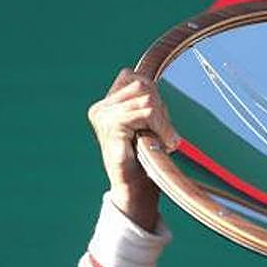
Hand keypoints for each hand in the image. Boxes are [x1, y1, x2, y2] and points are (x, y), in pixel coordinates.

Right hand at [87, 68, 180, 230]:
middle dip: (160, 107)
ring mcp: (103, 117)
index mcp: (105, 104)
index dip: (153, 95)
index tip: (159, 122)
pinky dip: (161, 126)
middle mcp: (100, 108)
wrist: (135, 189)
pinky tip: (164, 142)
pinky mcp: (112, 128)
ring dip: (163, 120)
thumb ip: (147, 103)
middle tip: (165, 133)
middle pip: (142, 84)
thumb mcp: (147, 124)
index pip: (134, 78)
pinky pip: (146, 112)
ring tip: (165, 140)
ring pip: (147, 98)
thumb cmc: (143, 159)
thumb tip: (151, 82)